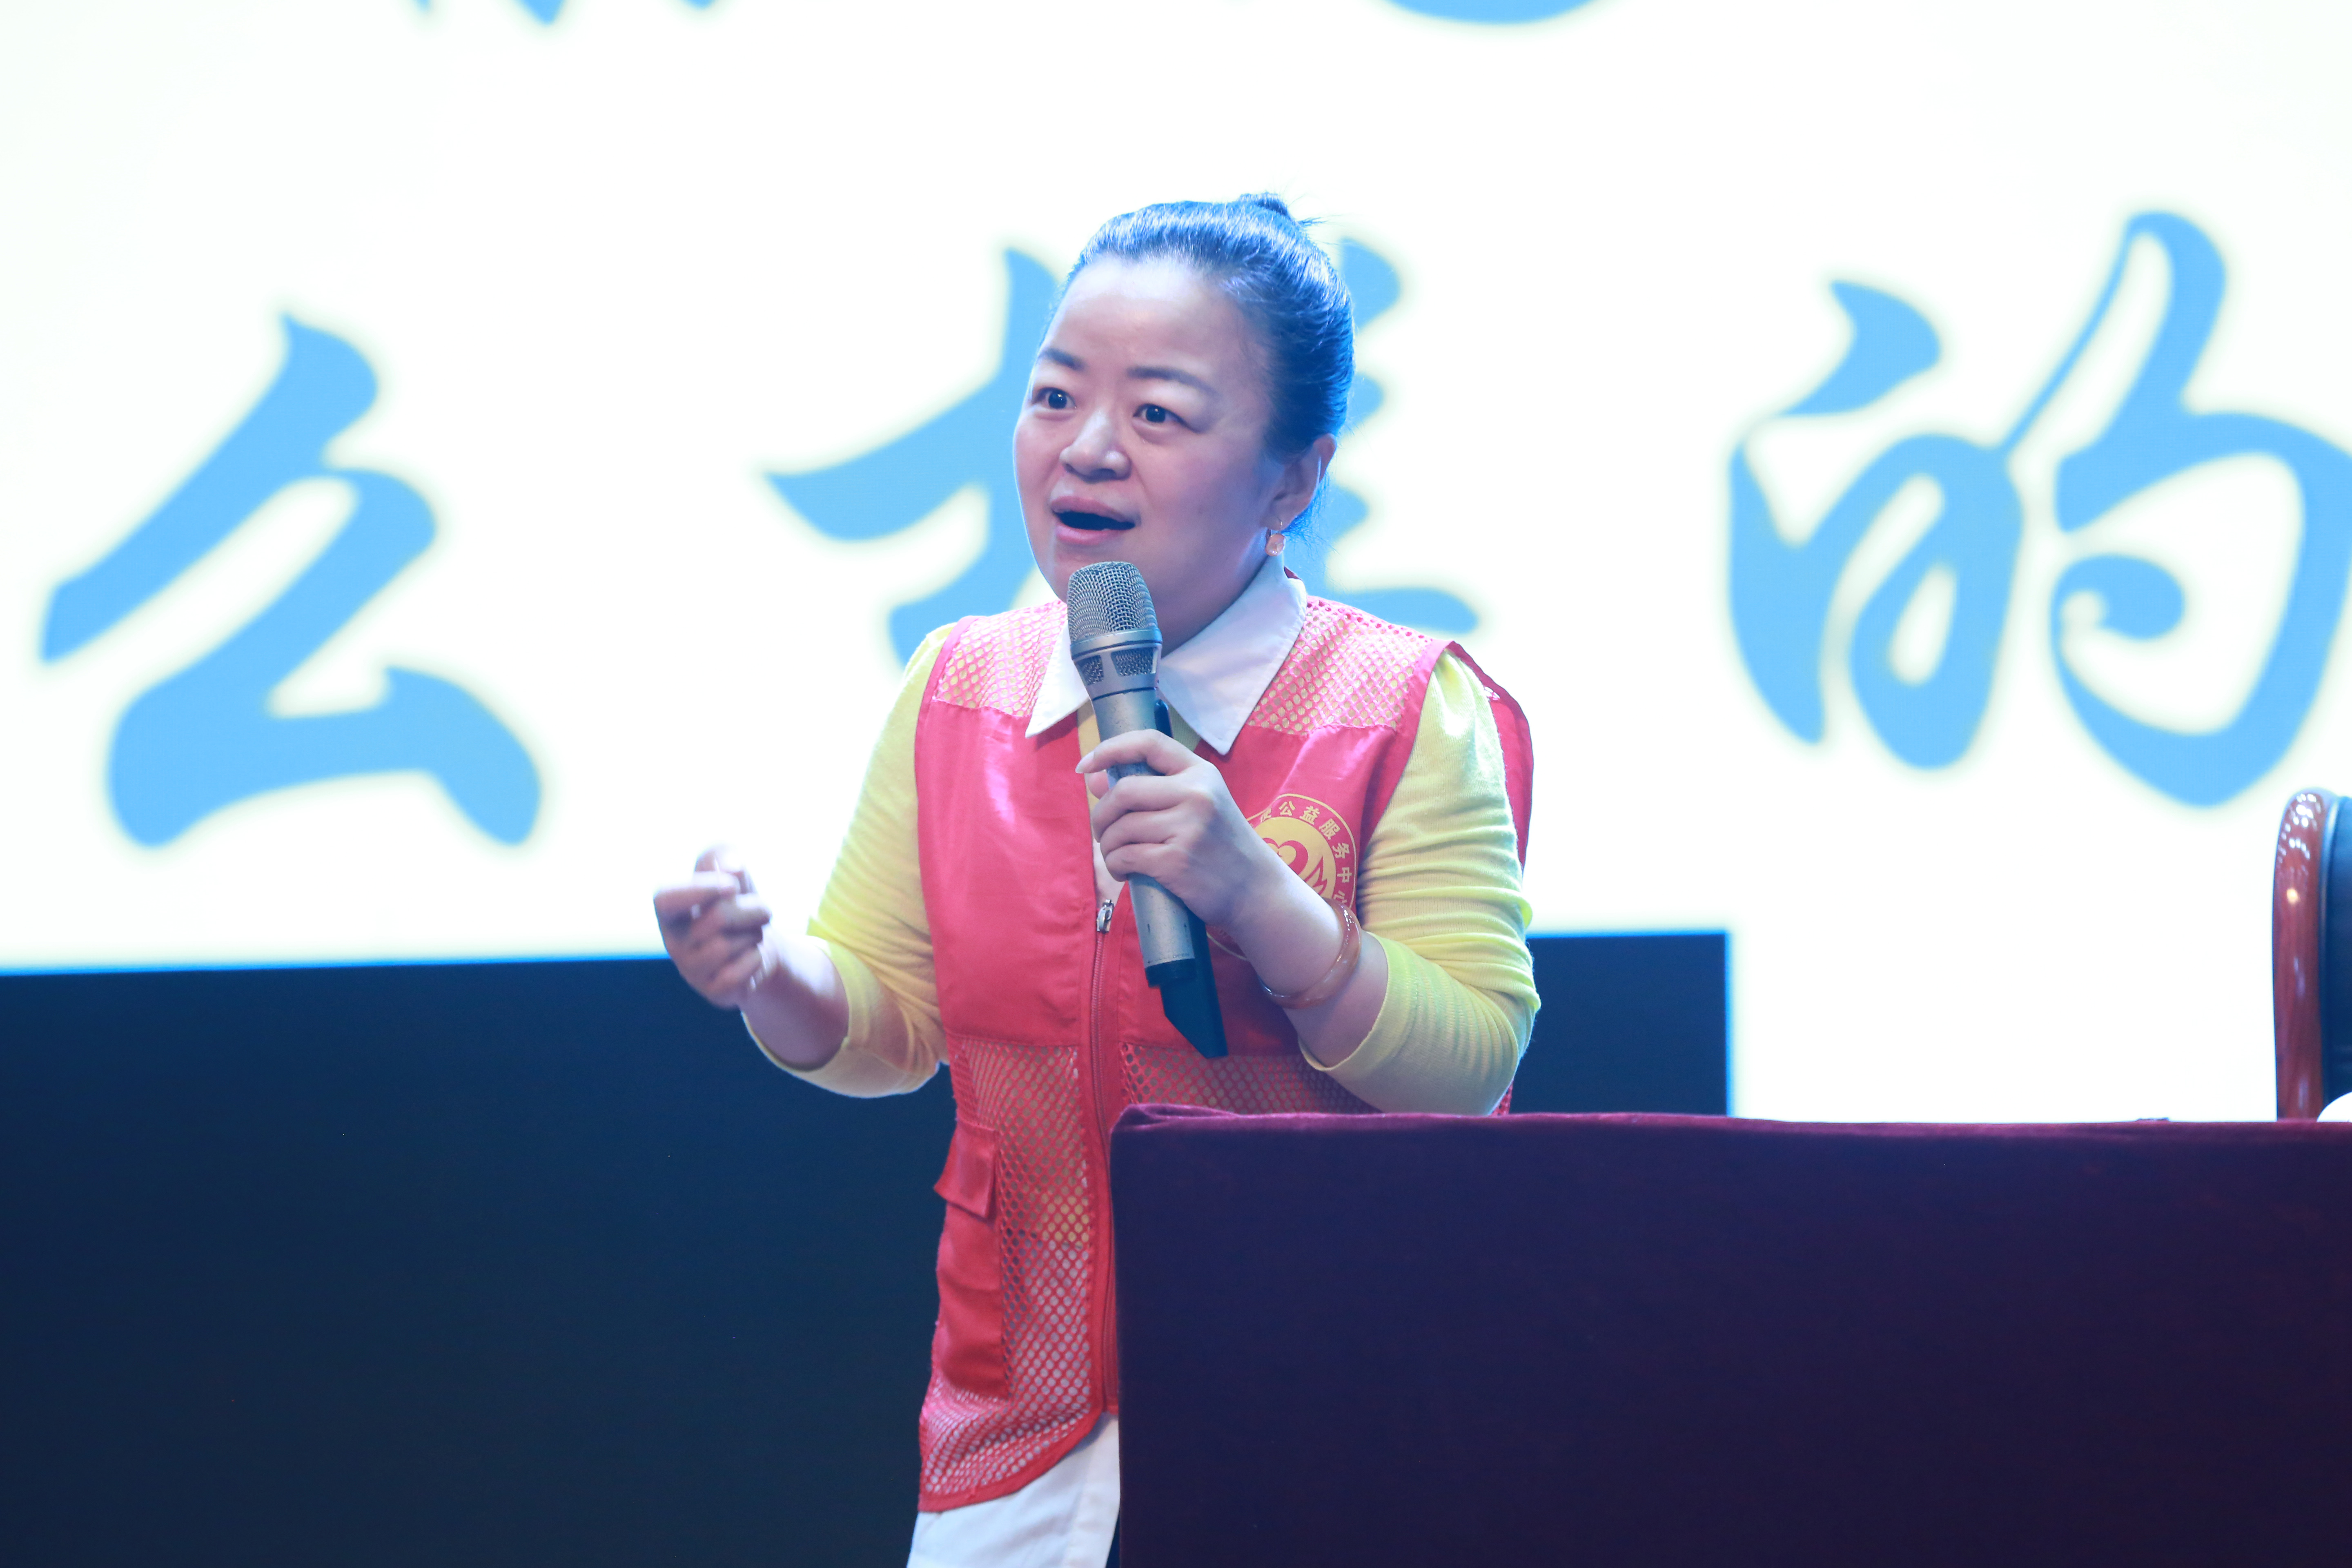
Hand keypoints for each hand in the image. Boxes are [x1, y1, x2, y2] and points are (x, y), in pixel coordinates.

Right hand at [653, 846, 773, 1008]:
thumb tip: (730, 867)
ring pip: (730, 945)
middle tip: (763, 910)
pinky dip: (756, 958)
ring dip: (754, 934)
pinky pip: (742, 969)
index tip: (732, 885)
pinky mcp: (714, 991)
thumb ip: (724, 856)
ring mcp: (691, 970)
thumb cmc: (737, 905)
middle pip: (717, 918)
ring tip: (751, 934)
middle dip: (752, 909)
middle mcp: (674, 942)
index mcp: (670, 911)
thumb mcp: (731, 872)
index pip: (666, 899)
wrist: (756, 947)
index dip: (699, 888)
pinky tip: (750, 957)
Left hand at [1077, 729, 1290, 933]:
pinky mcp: (1177, 861)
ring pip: (1121, 828)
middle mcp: (1197, 794)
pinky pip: (1125, 856)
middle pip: (1124, 791)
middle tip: (1102, 832)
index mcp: (1201, 773)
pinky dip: (1115, 865)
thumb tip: (1093, 777)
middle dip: (1101, 814)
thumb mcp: (1195, 806)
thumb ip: (1148, 789)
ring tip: (1116, 856)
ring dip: (1107, 846)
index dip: (1110, 749)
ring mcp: (1189, 828)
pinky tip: (1125, 872)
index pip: (1149, 743)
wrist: (1256, 890)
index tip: (1085, 765)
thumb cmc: (1220, 846)